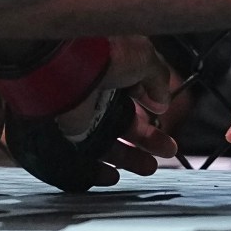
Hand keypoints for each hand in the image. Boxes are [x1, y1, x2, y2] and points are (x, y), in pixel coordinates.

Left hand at [0, 33, 179, 190]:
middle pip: (123, 121)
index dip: (149, 104)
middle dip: (147, 139)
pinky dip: (95, 172)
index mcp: (110, 68)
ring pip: (105, 142)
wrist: (64, 63)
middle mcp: (93, 91)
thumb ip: (157, 79)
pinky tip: (112, 176)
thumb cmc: (103, 53)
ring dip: (128, 158)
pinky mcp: (64, 135)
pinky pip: (80, 158)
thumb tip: (162, 102)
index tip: (162, 114)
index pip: (131, 91)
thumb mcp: (143, 57)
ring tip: (148, 168)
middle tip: (166, 149)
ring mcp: (78, 114)